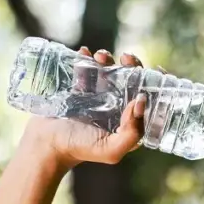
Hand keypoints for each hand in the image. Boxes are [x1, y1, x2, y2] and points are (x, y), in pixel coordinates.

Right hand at [23, 47, 154, 167]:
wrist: (46, 143)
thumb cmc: (79, 149)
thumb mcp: (112, 150)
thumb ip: (132, 133)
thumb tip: (140, 101)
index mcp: (129, 122)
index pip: (150, 100)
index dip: (157, 84)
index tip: (157, 70)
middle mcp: (117, 107)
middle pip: (132, 80)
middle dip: (133, 65)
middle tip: (126, 58)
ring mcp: (98, 96)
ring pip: (110, 70)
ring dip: (108, 58)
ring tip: (100, 56)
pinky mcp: (80, 88)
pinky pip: (87, 68)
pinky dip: (87, 57)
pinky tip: (84, 53)